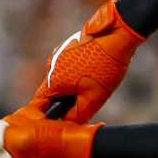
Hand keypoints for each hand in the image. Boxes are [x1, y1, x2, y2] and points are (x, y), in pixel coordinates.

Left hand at [0, 109, 99, 157]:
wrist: (80, 141)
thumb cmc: (49, 142)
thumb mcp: (13, 139)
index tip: (5, 132)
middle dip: (12, 126)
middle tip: (28, 126)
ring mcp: (27, 154)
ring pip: (13, 127)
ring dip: (24, 119)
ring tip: (38, 121)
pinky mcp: (38, 142)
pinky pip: (27, 124)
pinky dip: (33, 117)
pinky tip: (44, 118)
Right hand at [25, 0, 143, 123]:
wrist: (116, 33)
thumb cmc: (105, 66)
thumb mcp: (94, 98)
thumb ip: (77, 115)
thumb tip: (66, 125)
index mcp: (52, 80)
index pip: (41, 104)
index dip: (47, 115)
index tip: (56, 121)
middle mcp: (51, 66)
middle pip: (53, 91)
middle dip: (67, 99)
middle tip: (86, 100)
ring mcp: (60, 53)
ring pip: (63, 77)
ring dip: (75, 84)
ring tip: (95, 82)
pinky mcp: (69, 45)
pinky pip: (70, 65)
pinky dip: (79, 71)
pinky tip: (97, 68)